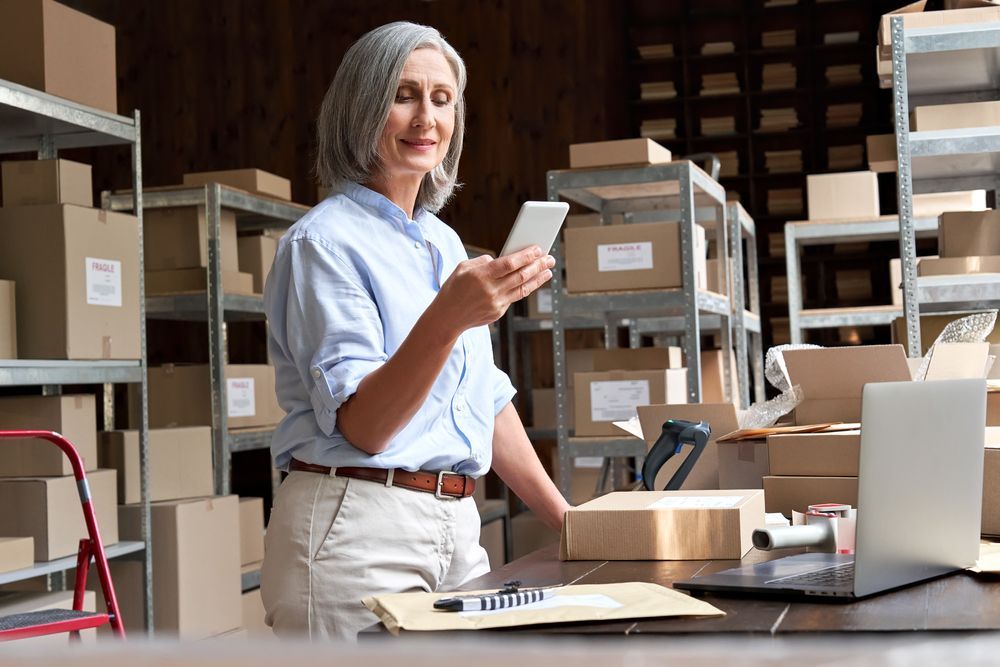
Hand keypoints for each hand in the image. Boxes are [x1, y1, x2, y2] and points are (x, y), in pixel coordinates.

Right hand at [429, 245, 554, 338]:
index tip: (538, 249)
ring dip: (538, 278)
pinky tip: (532, 281)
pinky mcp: (498, 312)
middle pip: (521, 275)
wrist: (447, 317)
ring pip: (523, 288)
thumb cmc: (453, 289)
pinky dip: (524, 288)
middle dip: (538, 265)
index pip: (510, 263)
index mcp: (481, 275)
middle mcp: (491, 290)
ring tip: (548, 270)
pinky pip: (514, 297)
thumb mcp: (463, 268)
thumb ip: (483, 261)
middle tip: (549, 258)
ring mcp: (496, 303)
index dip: (526, 255)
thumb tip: (500, 259)